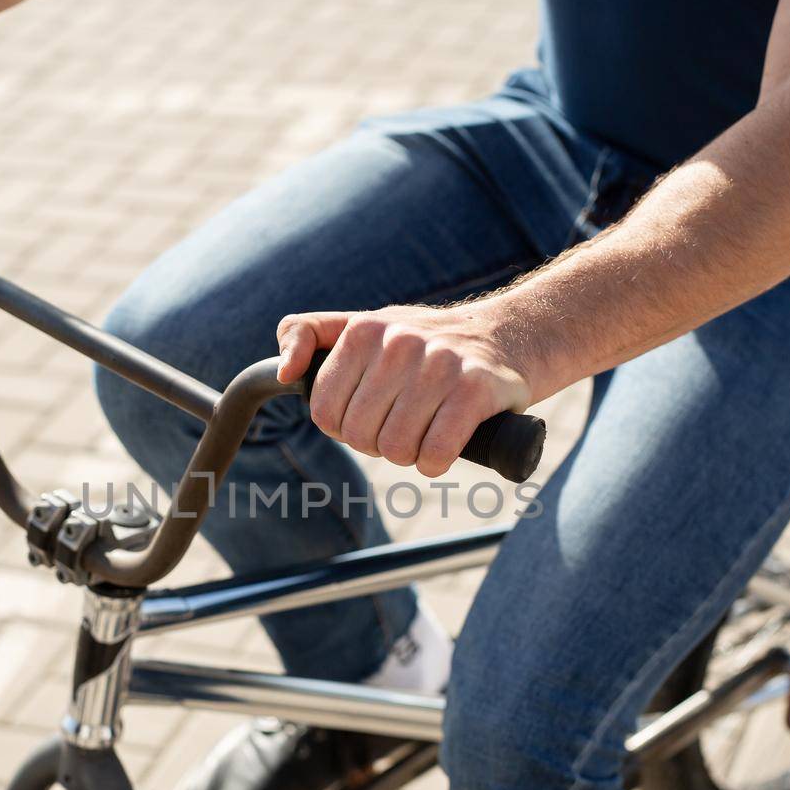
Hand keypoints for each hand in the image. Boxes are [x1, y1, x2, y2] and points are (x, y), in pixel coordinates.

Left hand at [277, 302, 533, 476]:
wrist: (506, 338)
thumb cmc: (425, 343)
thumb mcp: (365, 327)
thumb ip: (309, 335)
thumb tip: (283, 373)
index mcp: (364, 330)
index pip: (324, 412)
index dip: (345, 427)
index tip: (370, 416)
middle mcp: (399, 342)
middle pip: (361, 435)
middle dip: (379, 443)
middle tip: (403, 426)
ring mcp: (440, 364)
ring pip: (397, 448)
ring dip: (410, 455)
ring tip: (426, 432)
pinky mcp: (476, 389)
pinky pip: (436, 452)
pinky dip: (435, 462)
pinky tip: (443, 449)